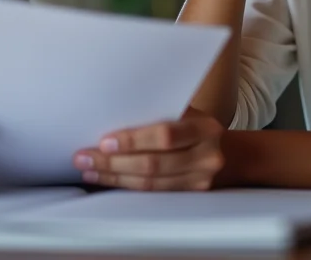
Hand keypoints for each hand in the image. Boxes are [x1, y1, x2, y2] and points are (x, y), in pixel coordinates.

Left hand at [72, 114, 224, 190]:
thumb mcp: (183, 112)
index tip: (103, 141)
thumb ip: (155, 114)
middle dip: (113, 162)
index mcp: (205, 128)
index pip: (165, 135)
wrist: (225, 153)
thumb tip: (108, 115)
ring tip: (89, 170)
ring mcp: (200, 181)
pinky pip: (152, 194)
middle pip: (153, 164)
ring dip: (114, 177)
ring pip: (150, 184)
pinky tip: (107, 179)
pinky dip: (126, 186)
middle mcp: (207, 156)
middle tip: (84, 158)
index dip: (133, 141)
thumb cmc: (192, 126)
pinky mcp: (190, 197)